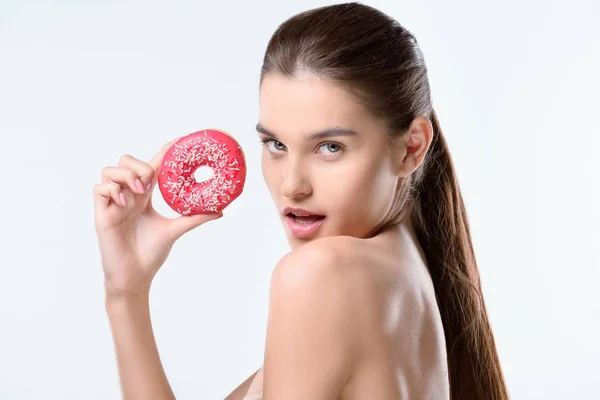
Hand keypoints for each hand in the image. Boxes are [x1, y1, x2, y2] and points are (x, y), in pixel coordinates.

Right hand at [93, 139, 221, 298]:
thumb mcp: (175, 230)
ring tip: (140, 193)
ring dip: (126, 176)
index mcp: (144, 196)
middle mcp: (128, 195)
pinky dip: (112, 190)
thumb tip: (220, 211)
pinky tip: (125, 203)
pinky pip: (99, 188)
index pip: (152, 166)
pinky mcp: (101, 214)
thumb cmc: (150, 254)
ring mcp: (113, 204)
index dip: (163, 152)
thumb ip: (195, 218)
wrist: (135, 276)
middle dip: (139, 165)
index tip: (179, 141)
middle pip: (126, 161)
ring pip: (110, 170)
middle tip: (150, 184)